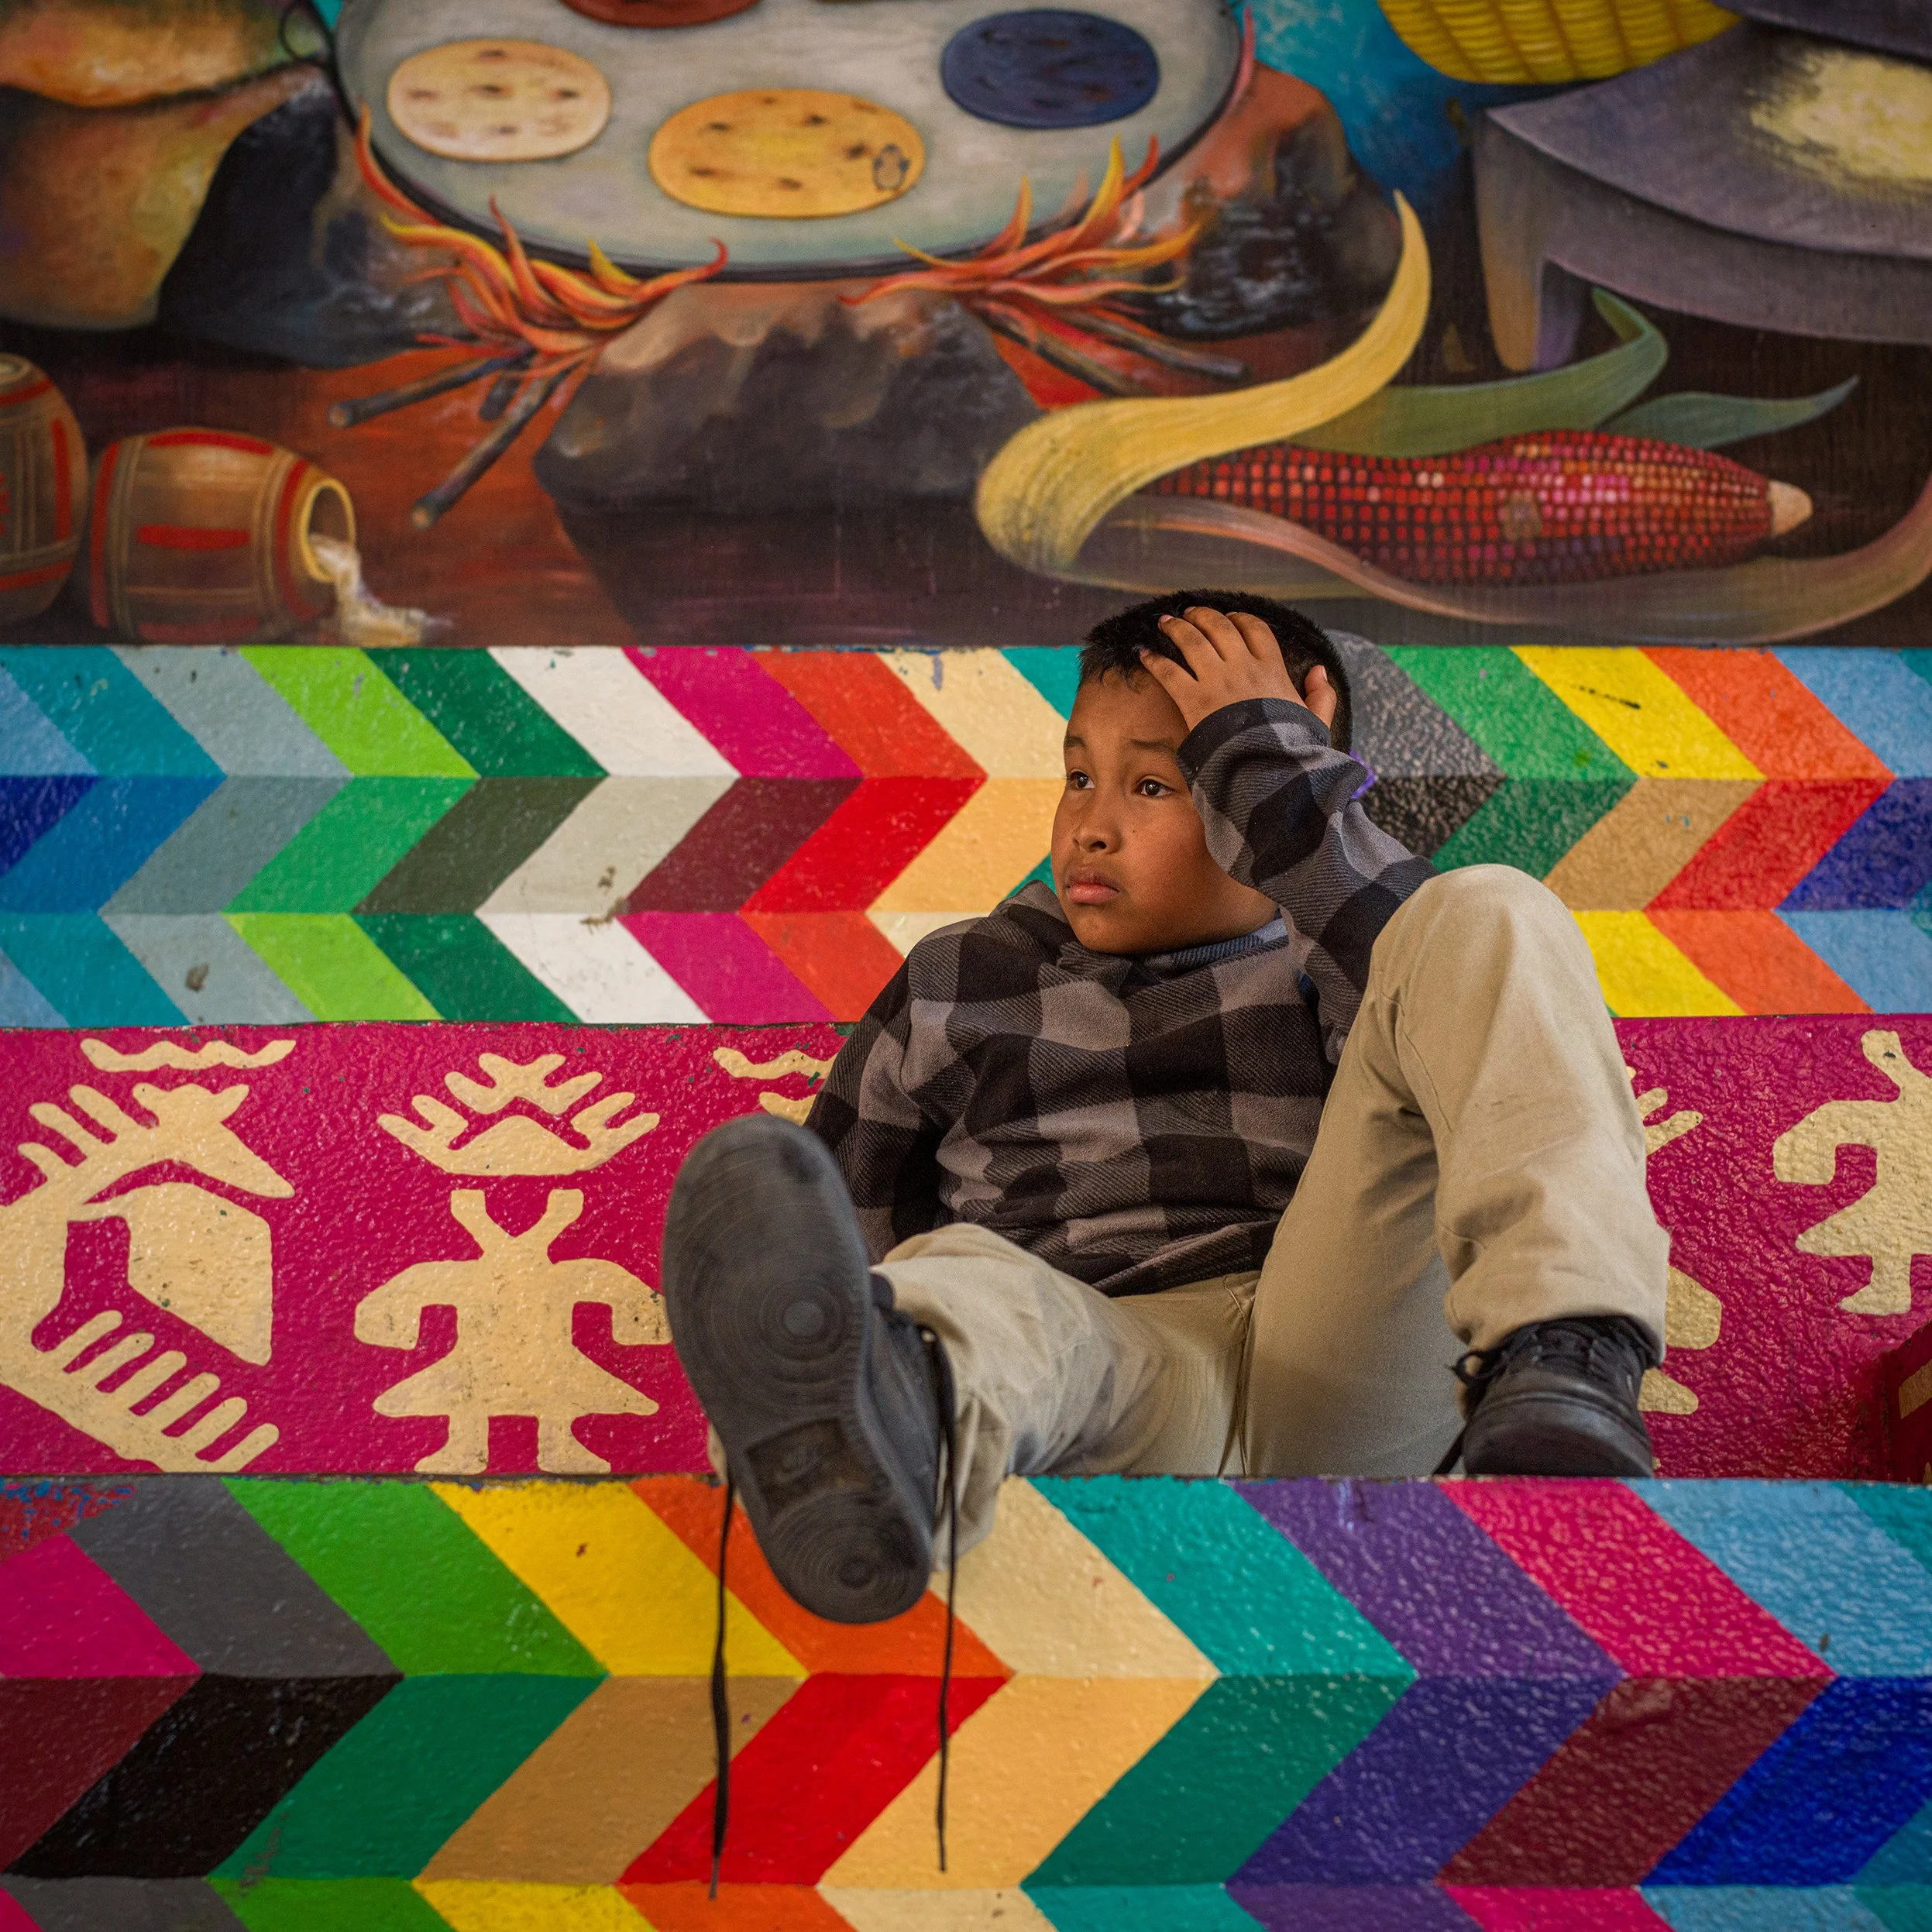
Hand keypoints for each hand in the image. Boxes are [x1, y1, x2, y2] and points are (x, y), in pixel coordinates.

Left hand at [1140, 607, 1339, 735]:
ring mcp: (1216, 681)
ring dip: (1176, 628)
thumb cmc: (1290, 750)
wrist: (1265, 769)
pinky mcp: (1193, 700)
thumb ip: (1321, 695)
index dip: (1240, 619)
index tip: (1230, 617)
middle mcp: (1243, 668)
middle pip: (1219, 628)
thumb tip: (1320, 671)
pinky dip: (1154, 660)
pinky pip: (1169, 672)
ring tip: (1165, 622)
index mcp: (1272, 670)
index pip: (1255, 630)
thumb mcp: (1315, 721)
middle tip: (1190, 613)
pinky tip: (1143, 653)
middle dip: (1202, 616)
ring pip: (1192, 641)